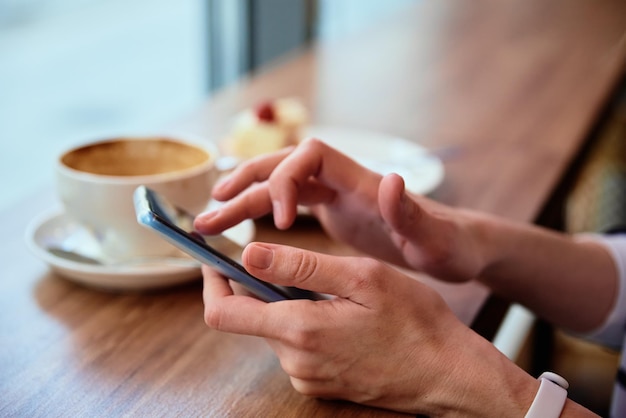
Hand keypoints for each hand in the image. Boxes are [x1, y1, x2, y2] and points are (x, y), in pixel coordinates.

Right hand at [195, 139, 485, 281]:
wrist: (453, 247)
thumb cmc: (447, 244)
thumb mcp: (434, 237)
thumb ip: (410, 212)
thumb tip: (391, 179)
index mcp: (362, 181)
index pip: (310, 156)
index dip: (285, 179)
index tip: (278, 221)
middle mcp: (342, 180)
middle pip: (282, 165)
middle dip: (245, 182)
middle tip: (211, 209)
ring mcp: (334, 193)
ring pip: (276, 185)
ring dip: (241, 199)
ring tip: (208, 222)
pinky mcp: (331, 209)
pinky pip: (284, 202)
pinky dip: (258, 211)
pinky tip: (237, 227)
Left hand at [202, 243, 536, 415]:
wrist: (448, 374)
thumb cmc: (414, 322)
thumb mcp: (362, 278)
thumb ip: (301, 266)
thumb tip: (249, 253)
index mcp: (300, 331)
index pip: (222, 312)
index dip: (211, 281)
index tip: (215, 258)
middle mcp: (295, 361)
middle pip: (249, 318)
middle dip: (259, 287)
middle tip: (288, 262)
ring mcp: (307, 377)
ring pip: (275, 329)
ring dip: (288, 304)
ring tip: (331, 290)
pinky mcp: (320, 384)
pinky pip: (296, 347)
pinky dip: (304, 323)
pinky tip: (341, 315)